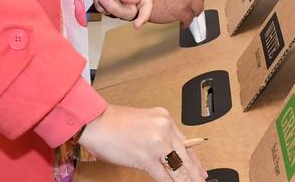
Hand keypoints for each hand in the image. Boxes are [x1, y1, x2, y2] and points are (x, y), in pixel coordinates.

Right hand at [78, 104, 206, 181]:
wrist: (93, 121)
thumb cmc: (112, 123)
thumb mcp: (143, 122)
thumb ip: (158, 136)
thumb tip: (169, 154)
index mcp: (164, 119)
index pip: (186, 144)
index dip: (195, 161)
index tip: (200, 171)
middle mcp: (164, 129)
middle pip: (186, 158)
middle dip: (194, 174)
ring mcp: (157, 144)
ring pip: (178, 169)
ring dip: (185, 181)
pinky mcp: (147, 158)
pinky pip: (164, 177)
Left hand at [89, 0, 151, 27]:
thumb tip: (132, 1)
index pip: (146, 6)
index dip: (143, 16)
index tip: (137, 25)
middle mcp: (131, 1)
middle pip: (126, 13)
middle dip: (112, 5)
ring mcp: (119, 4)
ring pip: (111, 11)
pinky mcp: (108, 5)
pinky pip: (101, 7)